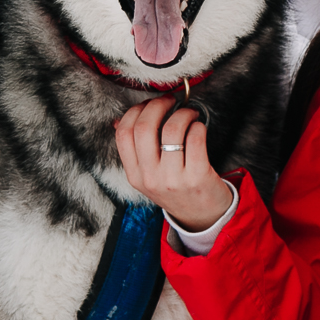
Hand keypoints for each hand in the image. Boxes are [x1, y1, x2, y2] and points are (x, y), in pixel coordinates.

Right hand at [115, 98, 231, 232]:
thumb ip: (135, 151)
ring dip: (183, 113)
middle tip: (171, 101)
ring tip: (190, 114)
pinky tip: (199, 128)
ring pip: (172, 129)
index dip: (136, 111)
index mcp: (134, 175)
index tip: (150, 104)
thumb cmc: (176, 190)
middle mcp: (151, 178)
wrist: (202, 218)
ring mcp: (174, 179)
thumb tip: (117, 122)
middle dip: (158, 105)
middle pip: (144, 127)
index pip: (123, 133)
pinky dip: (198, 126)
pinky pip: (195, 138)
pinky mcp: (198, 177)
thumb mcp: (148, 176)